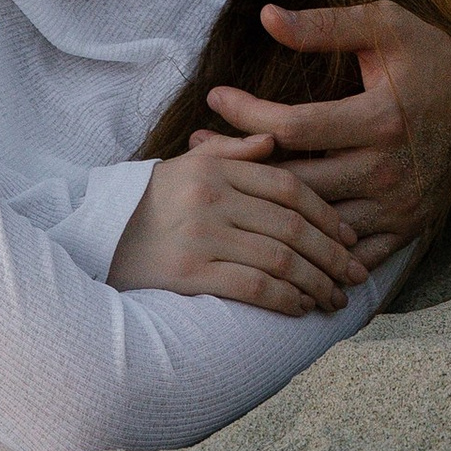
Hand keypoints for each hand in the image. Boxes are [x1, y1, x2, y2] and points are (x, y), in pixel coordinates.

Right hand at [105, 131, 371, 316]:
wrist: (94, 237)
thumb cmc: (149, 202)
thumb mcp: (187, 165)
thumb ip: (234, 152)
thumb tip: (274, 142)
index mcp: (216, 168)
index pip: (289, 186)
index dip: (326, 214)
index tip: (351, 237)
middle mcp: (211, 197)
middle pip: (291, 226)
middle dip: (331, 254)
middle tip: (356, 275)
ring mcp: (200, 235)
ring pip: (279, 260)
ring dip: (316, 283)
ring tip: (334, 299)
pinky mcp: (188, 273)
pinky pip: (253, 287)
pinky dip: (285, 299)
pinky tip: (301, 309)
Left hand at [205, 1, 450, 260]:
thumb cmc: (432, 60)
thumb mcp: (387, 26)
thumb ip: (327, 24)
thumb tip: (268, 17)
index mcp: (381, 118)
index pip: (295, 126)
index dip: (248, 114)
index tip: (215, 96)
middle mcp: (387, 171)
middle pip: (296, 182)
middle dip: (241, 166)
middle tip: (197, 151)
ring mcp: (396, 208)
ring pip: (315, 222)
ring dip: (266, 208)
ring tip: (223, 187)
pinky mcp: (404, 231)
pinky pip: (348, 255)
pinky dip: (310, 248)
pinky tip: (272, 230)